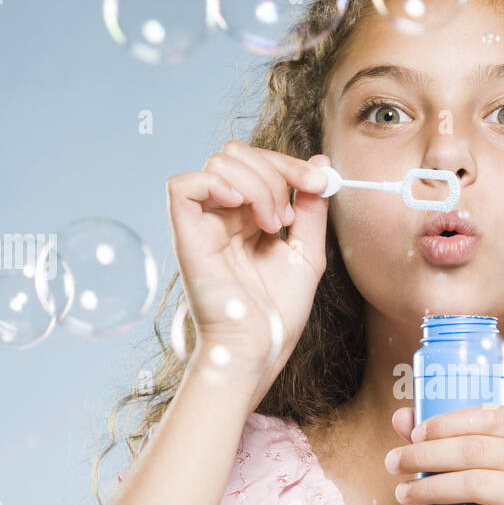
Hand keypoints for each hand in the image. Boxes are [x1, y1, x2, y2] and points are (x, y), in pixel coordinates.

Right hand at [166, 140, 332, 403]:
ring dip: (257, 183)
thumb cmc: (279, 313)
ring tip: (270, 225)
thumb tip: (321, 163)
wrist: (259, 349)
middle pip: (238, 154)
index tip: (320, 183)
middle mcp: (222, 215)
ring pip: (219, 163)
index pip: (260, 163)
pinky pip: (182, 185)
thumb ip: (312, 209)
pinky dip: (214, 183)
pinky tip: (239, 207)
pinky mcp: (185, 235)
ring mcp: (203, 223)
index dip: (291, 164)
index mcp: (247, 217)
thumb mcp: (307, 253)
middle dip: (276, 170)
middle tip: (290, 214)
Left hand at [384, 404, 503, 504]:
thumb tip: (401, 419)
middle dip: (426, 455)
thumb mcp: (496, 475)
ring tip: (402, 495)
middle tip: (394, 464)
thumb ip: (454, 445)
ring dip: (428, 489)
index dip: (448, 422)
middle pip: (475, 450)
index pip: (491, 416)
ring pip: (473, 485)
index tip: (414, 435)